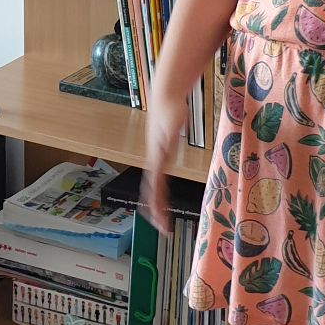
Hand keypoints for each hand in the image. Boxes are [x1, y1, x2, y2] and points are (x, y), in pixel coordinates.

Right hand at [144, 91, 186, 235]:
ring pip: (154, 186)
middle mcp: (155, 160)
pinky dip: (159, 190)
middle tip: (162, 228)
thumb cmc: (171, 109)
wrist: (166, 96)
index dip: (158, 206)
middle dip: (156, 211)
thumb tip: (167, 143)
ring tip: (160, 218)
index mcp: (157, 157)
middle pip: (152, 191)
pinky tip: (163, 195)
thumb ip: (170, 134)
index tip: (162, 222)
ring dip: (156, 203)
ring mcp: (157, 157)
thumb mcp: (172, 124)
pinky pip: (158, 177)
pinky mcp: (161, 153)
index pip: (155, 188)